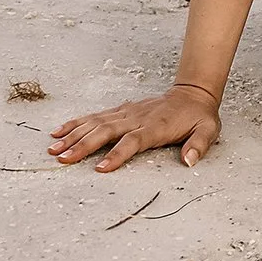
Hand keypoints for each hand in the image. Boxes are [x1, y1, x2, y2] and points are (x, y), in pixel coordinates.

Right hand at [49, 84, 219, 170]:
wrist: (192, 93)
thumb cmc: (198, 117)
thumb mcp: (208, 131)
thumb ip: (198, 146)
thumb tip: (189, 162)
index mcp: (156, 127)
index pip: (132, 141)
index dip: (117, 154)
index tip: (100, 168)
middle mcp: (136, 118)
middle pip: (106, 131)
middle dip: (83, 145)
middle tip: (63, 159)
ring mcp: (126, 112)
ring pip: (96, 122)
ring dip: (74, 134)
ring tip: (53, 148)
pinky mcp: (120, 110)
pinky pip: (95, 116)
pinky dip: (76, 122)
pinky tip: (60, 131)